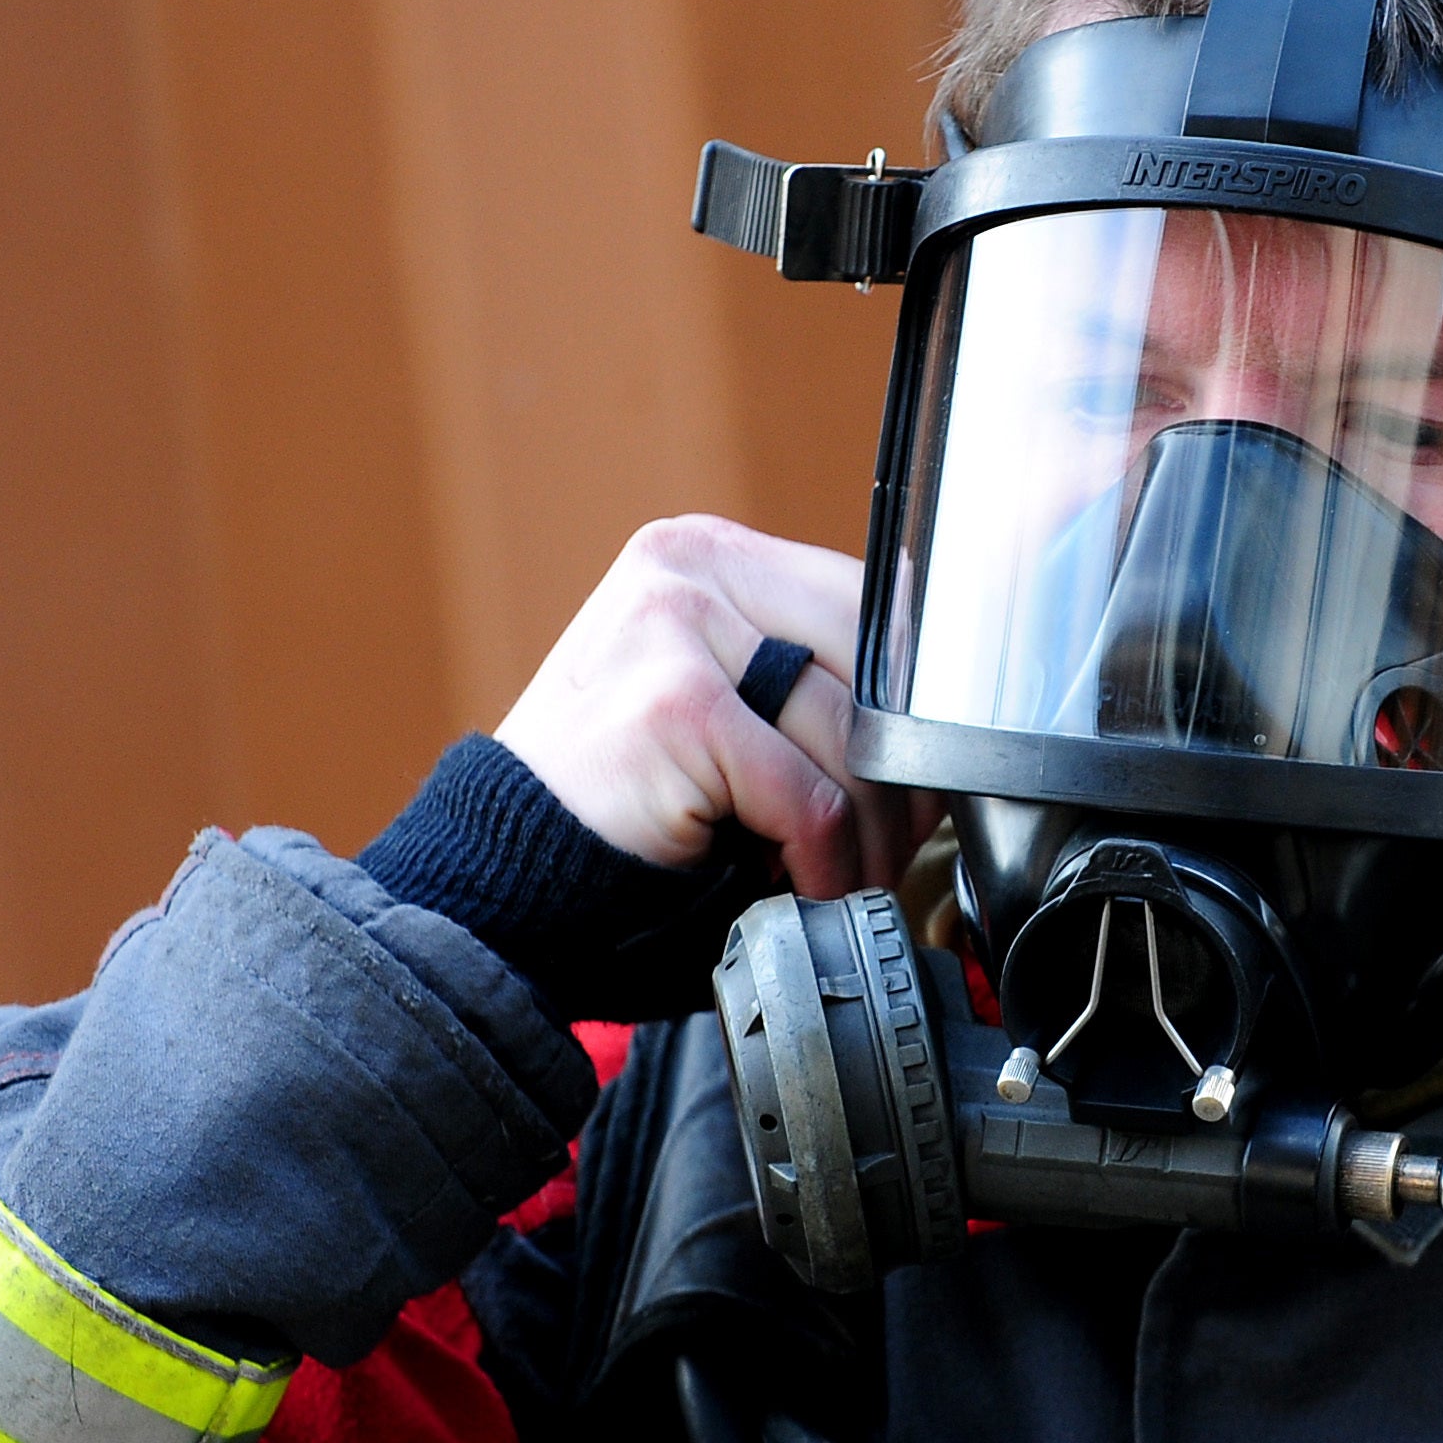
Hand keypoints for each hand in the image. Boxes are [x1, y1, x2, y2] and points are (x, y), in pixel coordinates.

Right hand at [495, 517, 928, 895]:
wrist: (506, 868)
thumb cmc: (627, 795)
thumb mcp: (718, 698)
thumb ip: (800, 673)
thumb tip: (935, 713)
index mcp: (708, 555)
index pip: (869, 607)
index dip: (912, 707)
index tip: (922, 782)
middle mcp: (690, 568)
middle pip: (872, 668)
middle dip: (902, 775)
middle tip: (896, 846)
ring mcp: (676, 628)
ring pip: (848, 739)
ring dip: (869, 835)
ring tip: (847, 877)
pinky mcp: (675, 704)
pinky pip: (807, 798)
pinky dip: (822, 862)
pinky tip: (801, 888)